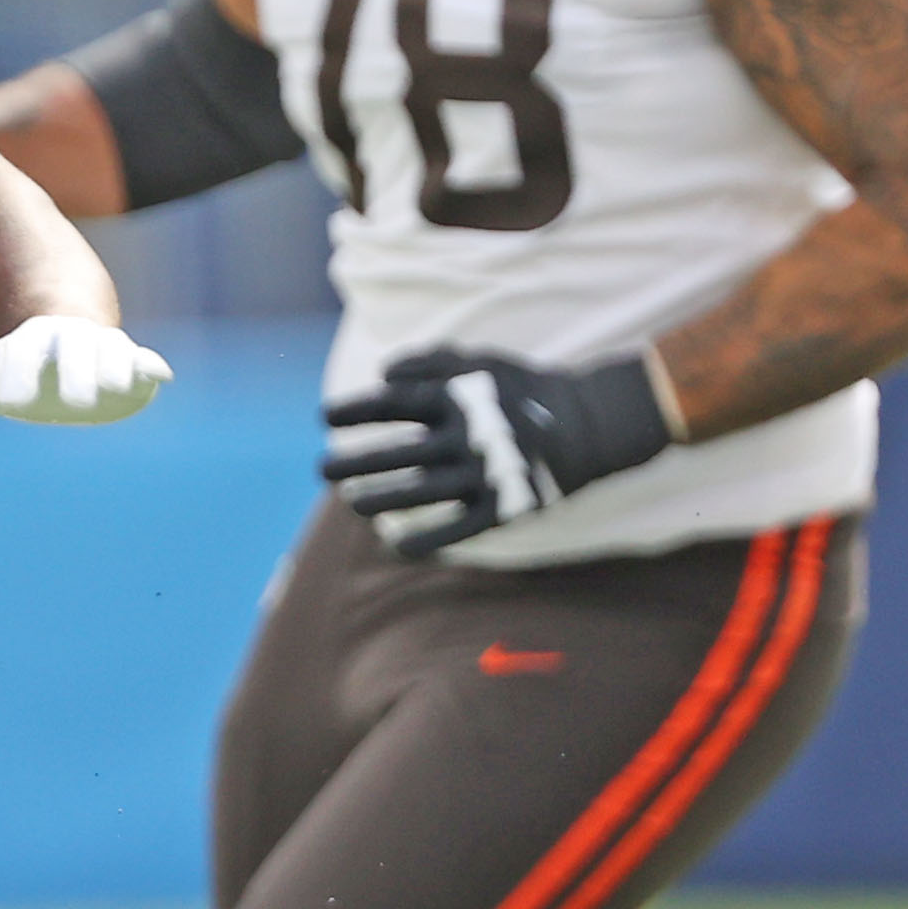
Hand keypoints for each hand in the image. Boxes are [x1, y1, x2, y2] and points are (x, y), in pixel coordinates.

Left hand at [0, 315, 171, 444]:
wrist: (52, 338)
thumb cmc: (10, 367)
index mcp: (27, 342)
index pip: (22, 354)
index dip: (17, 374)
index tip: (12, 401)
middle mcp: (66, 340)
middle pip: (74, 348)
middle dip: (77, 371)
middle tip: (78, 401)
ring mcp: (98, 346)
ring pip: (110, 349)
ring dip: (116, 366)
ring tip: (117, 387)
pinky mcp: (127, 358)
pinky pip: (141, 357)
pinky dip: (151, 365)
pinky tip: (162, 377)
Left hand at [321, 347, 672, 556]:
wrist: (587, 425)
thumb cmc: (520, 392)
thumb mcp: (480, 364)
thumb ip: (430, 363)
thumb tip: (382, 374)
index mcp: (462, 399)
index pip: (397, 403)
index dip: (357, 409)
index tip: (323, 417)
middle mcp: (472, 437)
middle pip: (403, 454)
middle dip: (356, 462)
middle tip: (321, 471)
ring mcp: (488, 474)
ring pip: (424, 493)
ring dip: (381, 499)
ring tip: (349, 502)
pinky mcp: (505, 506)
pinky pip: (459, 529)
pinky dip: (427, 540)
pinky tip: (394, 545)